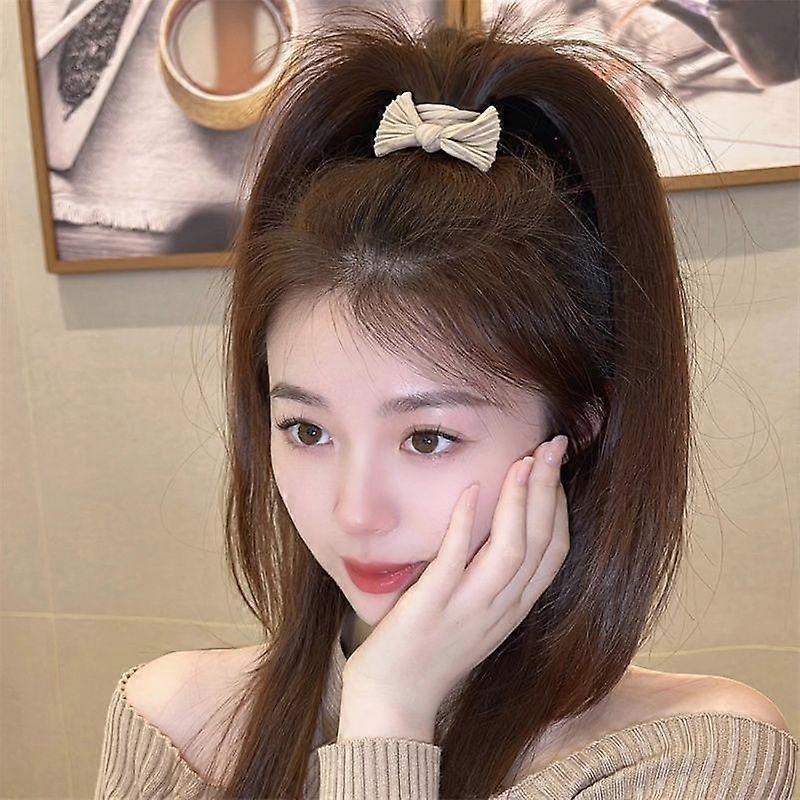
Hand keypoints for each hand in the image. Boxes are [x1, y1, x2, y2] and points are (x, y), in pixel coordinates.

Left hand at [342, 435, 570, 717]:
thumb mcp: (475, 615)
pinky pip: (456, 561)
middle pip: (542, 544)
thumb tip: (497, 529)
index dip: (560, 505)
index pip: (554, 551)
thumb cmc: (430, 652)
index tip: (555, 466)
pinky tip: (472, 489)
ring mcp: (468, 610)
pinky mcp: (433, 609)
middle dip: (550, 490)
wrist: (393, 702)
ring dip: (521, 501)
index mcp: (513, 608)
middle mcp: (500, 609)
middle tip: (552, 445)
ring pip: (513, 551)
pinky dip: (467, 523)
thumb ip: (490, 579)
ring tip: (524, 460)